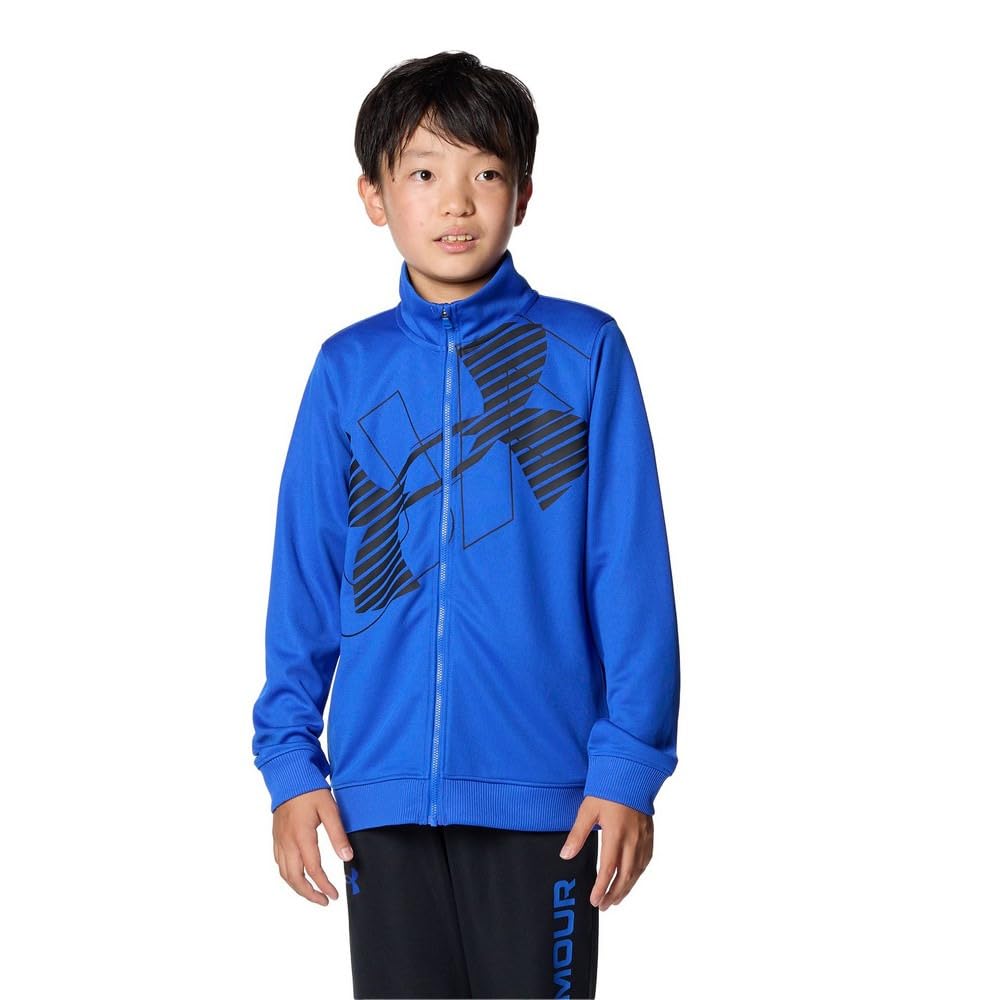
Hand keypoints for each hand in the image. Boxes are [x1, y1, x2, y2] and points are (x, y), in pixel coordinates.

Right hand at [271, 788, 354, 905]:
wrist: (289, 775)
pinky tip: (297, 874)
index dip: (324, 886)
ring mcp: (279, 841)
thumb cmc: (310, 790)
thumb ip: (338, 835)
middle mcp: (287, 843)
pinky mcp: (276, 837)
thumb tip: (347, 857)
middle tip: (324, 901)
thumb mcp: (330, 809)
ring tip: (312, 893)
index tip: (334, 895)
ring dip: (297, 887)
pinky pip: (279, 862)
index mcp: (302, 837)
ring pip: (284, 873)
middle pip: (294, 879)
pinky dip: (288, 874)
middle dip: (309, 894)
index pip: (313, 870)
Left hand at [560, 795, 652, 910]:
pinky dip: (638, 874)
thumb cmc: (609, 789)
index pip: (609, 869)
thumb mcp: (588, 810)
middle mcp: (632, 840)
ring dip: (626, 888)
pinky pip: (646, 861)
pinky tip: (632, 878)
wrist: (631, 774)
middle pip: (625, 876)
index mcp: (615, 834)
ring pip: (637, 871)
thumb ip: (577, 834)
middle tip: (604, 906)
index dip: (601, 888)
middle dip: (614, 894)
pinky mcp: (649, 834)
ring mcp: (643, 838)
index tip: (594, 901)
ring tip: (616, 898)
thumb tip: (565, 855)